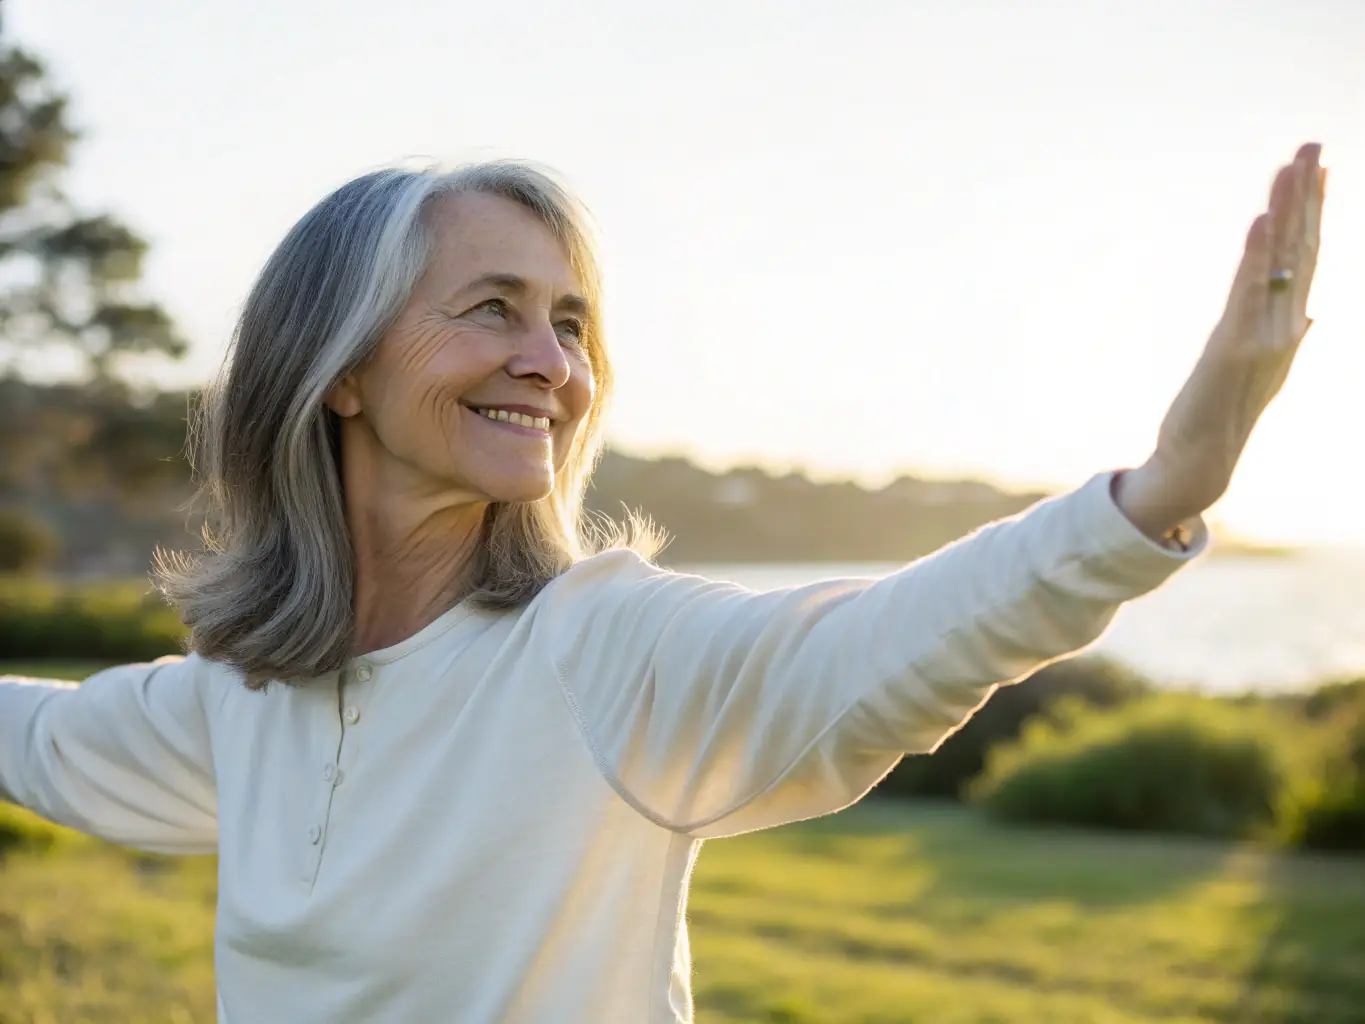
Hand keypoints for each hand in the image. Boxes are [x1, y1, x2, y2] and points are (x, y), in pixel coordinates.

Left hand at [1117, 142, 1326, 536]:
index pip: (1307, 255)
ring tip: (1291, 167)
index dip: (1315, 210)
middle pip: (1301, 248)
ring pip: (1279, 263)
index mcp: (1289, 323)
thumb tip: (1311, 307)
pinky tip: (1260, 220)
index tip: (1320, 166)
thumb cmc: (1224, 412)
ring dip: (1285, 211)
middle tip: (1312, 145)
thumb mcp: (1260, 365)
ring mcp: (1265, 336)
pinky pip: (1247, 293)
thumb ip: (1286, 331)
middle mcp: (1286, 325)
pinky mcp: (1236, 349)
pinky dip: (1255, 255)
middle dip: (1307, 195)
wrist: (1203, 459)